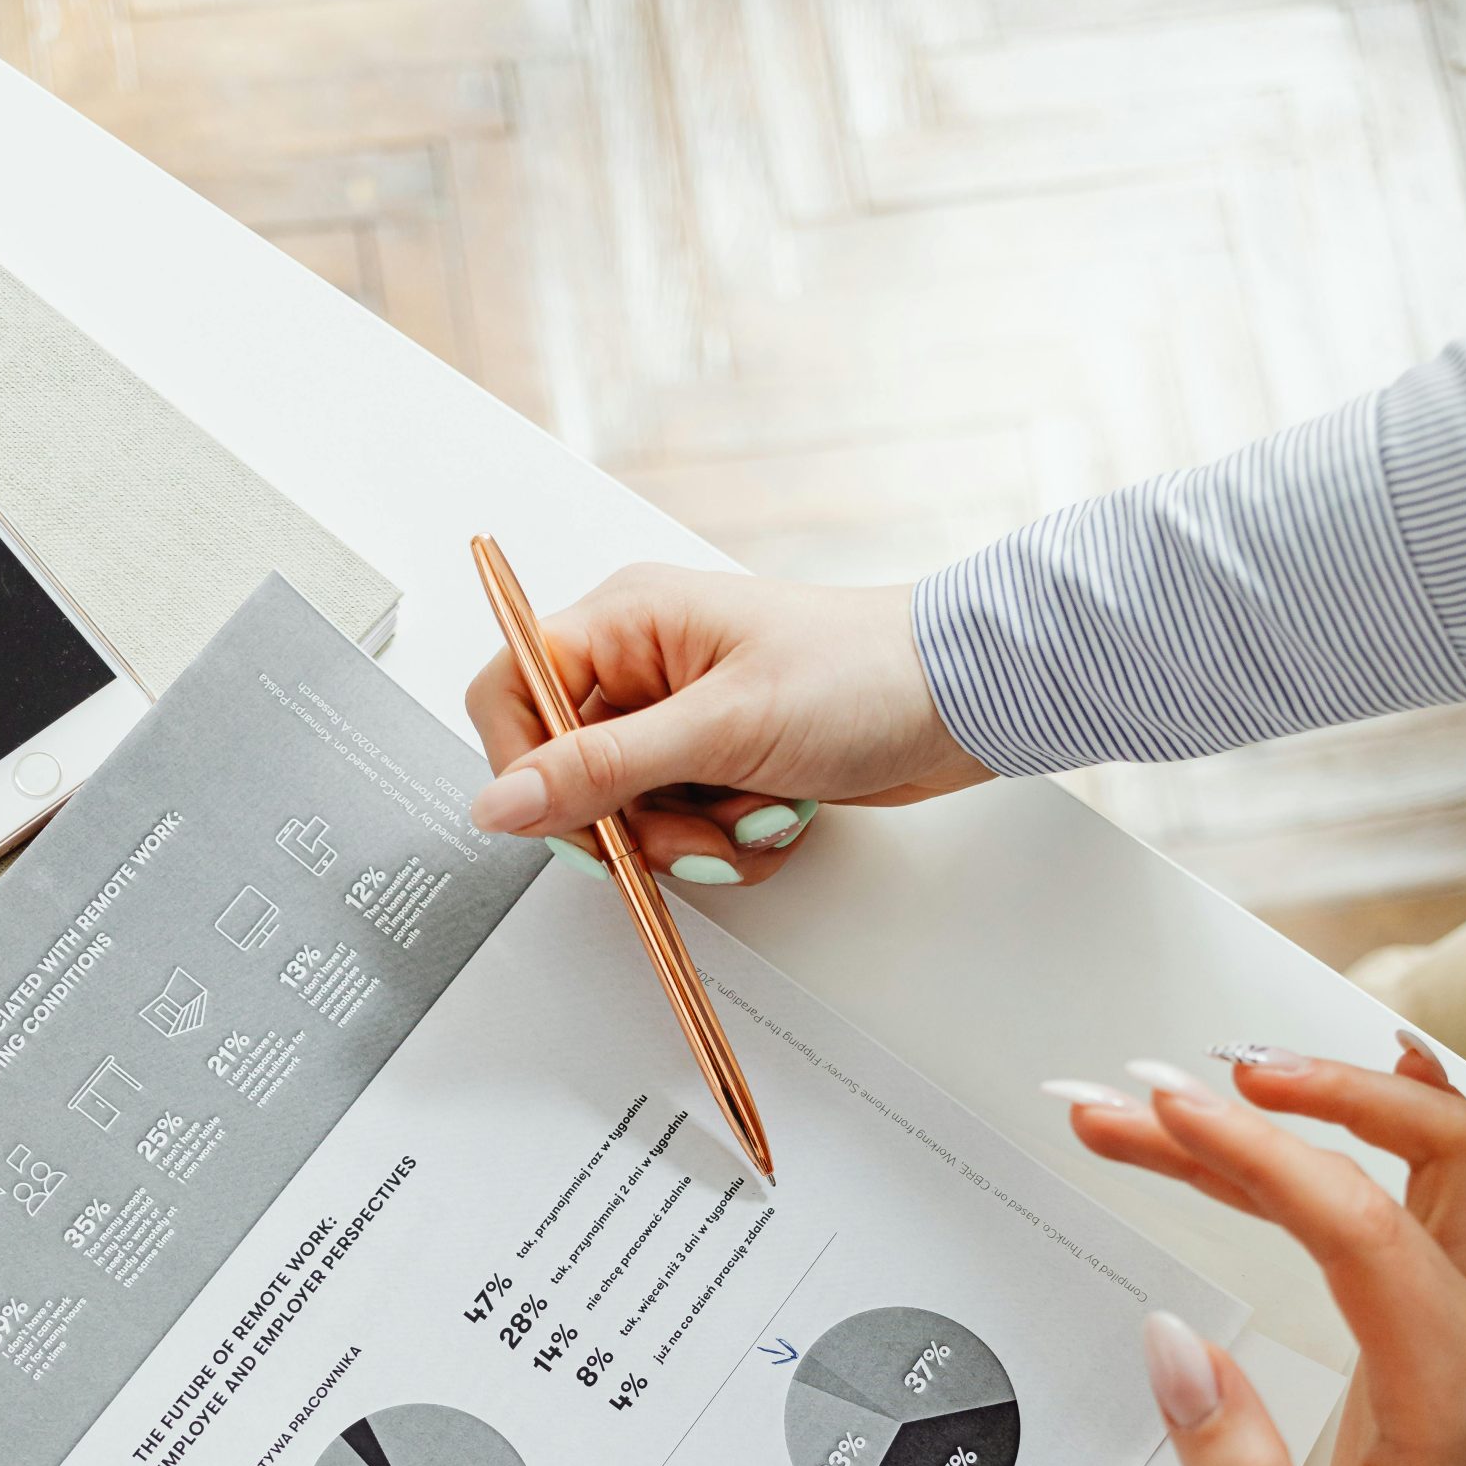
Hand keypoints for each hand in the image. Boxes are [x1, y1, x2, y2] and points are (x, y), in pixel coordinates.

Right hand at [464, 567, 988, 886]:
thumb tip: (500, 802)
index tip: (573, 817)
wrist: (964, 701)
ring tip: (755, 812)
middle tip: (694, 824)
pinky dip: (728, 842)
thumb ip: (600, 771)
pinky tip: (776, 813)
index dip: (526, 768)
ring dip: (693, 841)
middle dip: (636, 823)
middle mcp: (645, 668)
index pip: (511, 693)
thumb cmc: (864, 675)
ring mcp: (684, 720)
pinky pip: (685, 831)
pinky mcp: (721, 764)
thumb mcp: (720, 728)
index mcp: (626, 623)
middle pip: (572, 776)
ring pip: (632, 817)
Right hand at [1048, 1038, 1465, 1465]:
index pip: (1359, 1223)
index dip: (1260, 1154)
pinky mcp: (1441, 1318)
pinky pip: (1427, 1184)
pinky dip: (1372, 1121)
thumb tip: (1171, 1347)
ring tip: (1197, 1093)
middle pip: (1420, 1153)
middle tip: (1169, 1090)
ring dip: (1324, 1102)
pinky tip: (1338, 1080)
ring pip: (1425, 1156)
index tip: (1168, 1114)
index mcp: (1448, 1390)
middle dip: (1293, 1100)